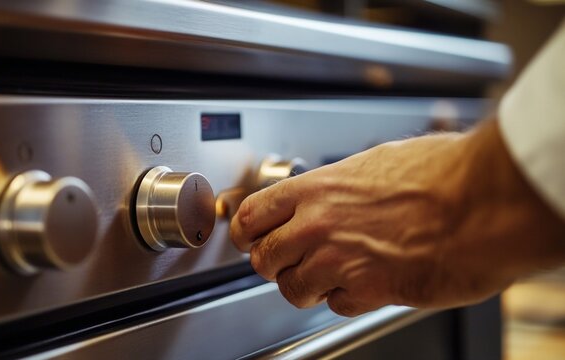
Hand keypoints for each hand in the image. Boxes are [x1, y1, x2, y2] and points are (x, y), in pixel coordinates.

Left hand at [230, 120, 564, 316]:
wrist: (484, 202)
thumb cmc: (442, 173)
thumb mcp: (376, 162)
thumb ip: (340, 184)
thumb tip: (330, 192)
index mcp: (317, 188)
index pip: (250, 216)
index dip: (245, 232)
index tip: (249, 238)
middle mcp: (319, 225)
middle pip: (263, 260)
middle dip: (275, 263)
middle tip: (292, 259)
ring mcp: (340, 261)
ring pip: (293, 289)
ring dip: (308, 285)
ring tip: (333, 273)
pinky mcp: (369, 291)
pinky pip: (337, 305)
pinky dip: (347, 298)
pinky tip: (368, 281)